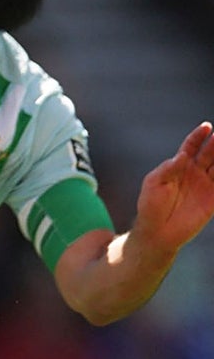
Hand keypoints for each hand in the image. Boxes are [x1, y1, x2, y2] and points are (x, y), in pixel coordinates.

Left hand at [135, 121, 213, 252]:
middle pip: (209, 153)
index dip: (199, 136)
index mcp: (178, 166)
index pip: (191, 147)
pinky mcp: (213, 200)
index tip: (206, 127)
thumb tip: (182, 155)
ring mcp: (205, 185)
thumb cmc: (151, 206)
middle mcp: (194, 173)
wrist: (157, 232)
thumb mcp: (154, 184)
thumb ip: (168, 169)